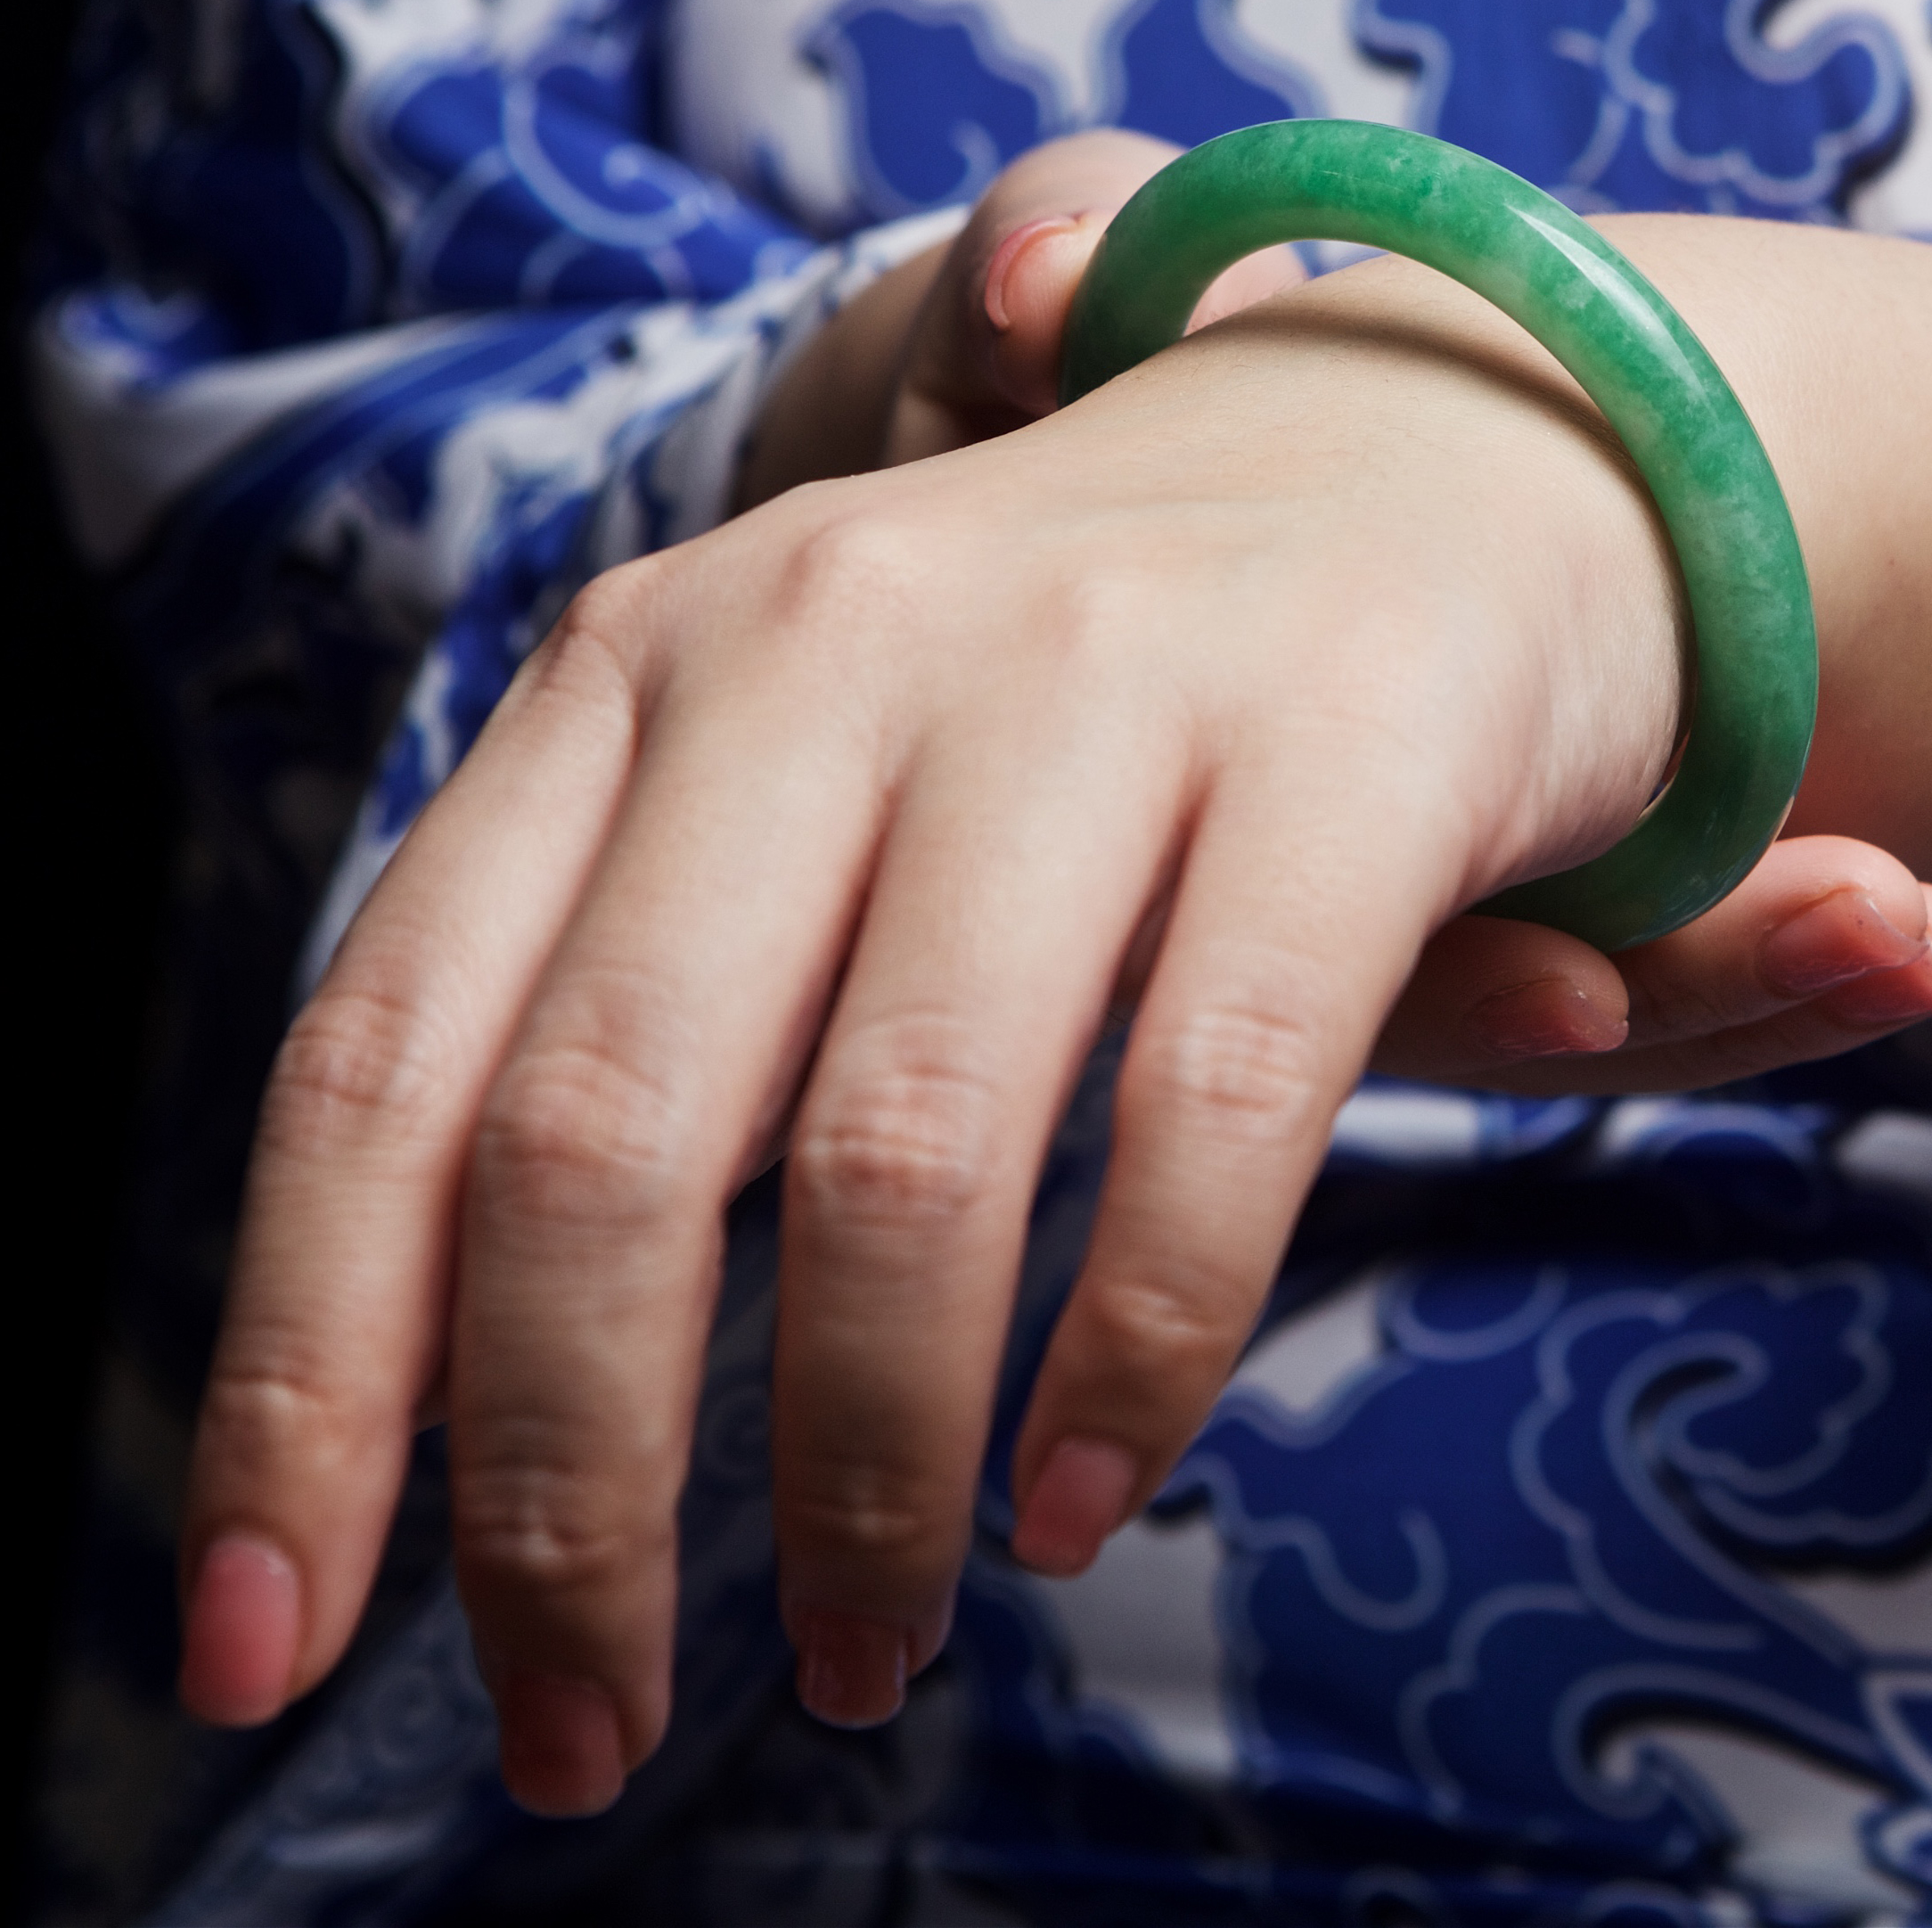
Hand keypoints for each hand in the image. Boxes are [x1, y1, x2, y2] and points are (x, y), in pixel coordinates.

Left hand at [177, 188, 1931, 1821]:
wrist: (1451, 435)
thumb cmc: (1102, 688)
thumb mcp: (821, 803)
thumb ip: (652, 1042)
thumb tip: (406, 1450)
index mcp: (647, 656)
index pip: (391, 1050)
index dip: (299, 1378)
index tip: (258, 1647)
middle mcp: (836, 630)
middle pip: (603, 1135)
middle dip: (565, 1495)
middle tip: (595, 1718)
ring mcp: (1098, 666)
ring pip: (897, 1151)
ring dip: (856, 1470)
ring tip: (866, 1639)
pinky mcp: (1346, 731)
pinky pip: (1204, 1112)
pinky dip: (1129, 1352)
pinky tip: (1081, 1494)